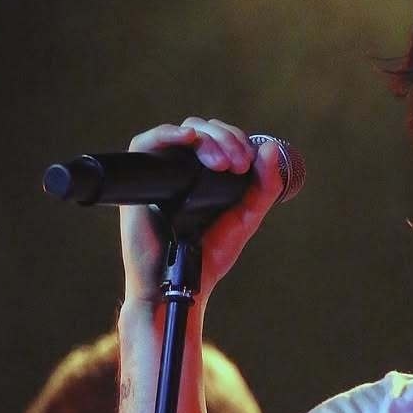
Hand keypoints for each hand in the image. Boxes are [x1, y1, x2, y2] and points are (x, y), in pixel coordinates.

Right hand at [120, 117, 283, 304]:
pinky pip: (146, 143)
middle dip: (226, 138)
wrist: (180, 283)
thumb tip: (271, 147)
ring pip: (182, 132)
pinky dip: (168, 134)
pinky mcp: (141, 180)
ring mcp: (163, 173)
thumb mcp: (244, 219)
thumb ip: (263, 189)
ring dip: (207, 137)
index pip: (221, 138)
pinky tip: (188, 138)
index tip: (249, 162)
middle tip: (238, 164)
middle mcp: (184, 169)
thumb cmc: (207, 256)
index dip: (237, 140)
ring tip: (223, 163)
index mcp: (208, 175)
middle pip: (204, 129)